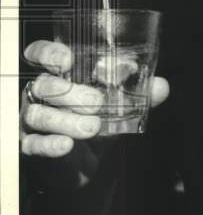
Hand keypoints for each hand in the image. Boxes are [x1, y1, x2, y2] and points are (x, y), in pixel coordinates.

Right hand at [20, 40, 168, 183]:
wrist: (84, 161)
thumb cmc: (98, 118)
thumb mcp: (121, 103)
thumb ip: (141, 92)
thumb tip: (161, 86)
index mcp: (59, 73)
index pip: (41, 53)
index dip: (50, 53)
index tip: (68, 59)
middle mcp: (40, 93)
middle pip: (43, 84)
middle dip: (70, 92)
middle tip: (97, 102)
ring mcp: (31, 119)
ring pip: (37, 114)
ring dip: (66, 120)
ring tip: (94, 127)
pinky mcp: (30, 145)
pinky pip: (32, 144)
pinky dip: (50, 144)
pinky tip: (66, 145)